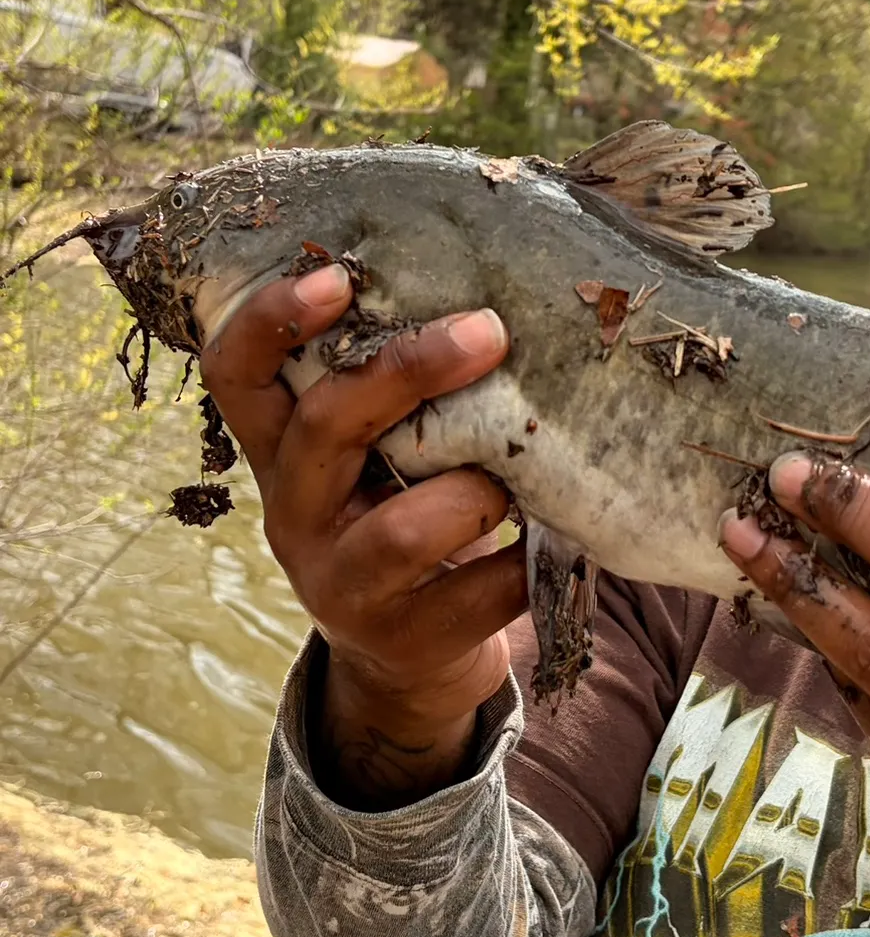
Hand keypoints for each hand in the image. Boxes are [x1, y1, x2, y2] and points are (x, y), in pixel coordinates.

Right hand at [198, 264, 527, 808]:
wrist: (410, 661)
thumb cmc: (407, 520)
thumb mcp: (379, 459)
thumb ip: (397, 401)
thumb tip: (488, 298)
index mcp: (282, 456)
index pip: (237, 377)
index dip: (271, 321)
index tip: (334, 276)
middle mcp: (297, 517)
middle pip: (327, 429)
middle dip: (408, 373)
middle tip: (488, 331)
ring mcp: (345, 586)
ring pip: (403, 530)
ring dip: (478, 493)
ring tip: (519, 481)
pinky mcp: (407, 639)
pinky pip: (479, 595)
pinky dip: (529, 562)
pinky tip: (565, 537)